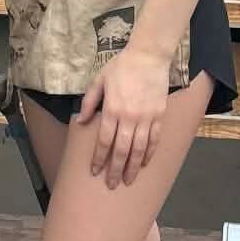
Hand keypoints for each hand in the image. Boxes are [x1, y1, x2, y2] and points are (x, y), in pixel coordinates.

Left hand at [77, 46, 170, 187]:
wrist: (148, 56)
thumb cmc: (121, 66)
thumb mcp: (99, 80)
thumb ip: (89, 102)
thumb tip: (80, 122)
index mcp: (112, 109)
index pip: (104, 141)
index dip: (99, 158)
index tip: (95, 171)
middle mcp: (129, 117)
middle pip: (121, 150)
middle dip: (115, 169)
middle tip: (111, 184)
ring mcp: (146, 118)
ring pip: (139, 149)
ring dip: (133, 167)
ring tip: (128, 180)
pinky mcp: (159, 115)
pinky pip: (154, 139)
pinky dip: (150, 153)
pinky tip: (145, 163)